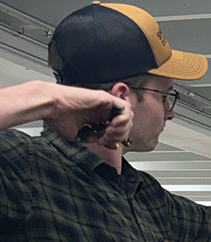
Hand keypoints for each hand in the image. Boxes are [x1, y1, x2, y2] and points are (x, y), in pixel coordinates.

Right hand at [0, 80, 132, 146]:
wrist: (51, 106)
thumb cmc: (59, 118)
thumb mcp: (80, 135)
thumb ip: (95, 137)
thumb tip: (107, 143)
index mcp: (97, 117)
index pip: (117, 130)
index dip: (114, 139)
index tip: (103, 143)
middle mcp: (102, 110)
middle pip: (125, 124)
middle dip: (119, 136)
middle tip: (106, 139)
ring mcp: (105, 104)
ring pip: (128, 116)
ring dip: (121, 128)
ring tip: (108, 133)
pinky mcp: (106, 98)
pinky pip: (125, 108)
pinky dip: (122, 120)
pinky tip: (110, 126)